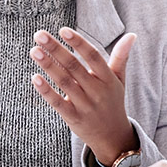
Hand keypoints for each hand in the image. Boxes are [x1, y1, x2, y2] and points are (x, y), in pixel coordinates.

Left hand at [30, 28, 136, 164]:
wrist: (113, 137)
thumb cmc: (112, 102)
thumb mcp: (119, 80)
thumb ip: (121, 57)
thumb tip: (132, 35)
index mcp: (108, 79)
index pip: (93, 57)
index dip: (79, 43)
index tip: (63, 30)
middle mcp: (97, 91)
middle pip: (75, 67)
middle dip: (56, 49)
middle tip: (40, 34)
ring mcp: (85, 105)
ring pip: (64, 82)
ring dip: (48, 66)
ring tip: (34, 51)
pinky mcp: (73, 118)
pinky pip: (58, 103)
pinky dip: (46, 91)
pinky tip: (35, 78)